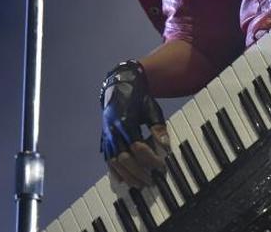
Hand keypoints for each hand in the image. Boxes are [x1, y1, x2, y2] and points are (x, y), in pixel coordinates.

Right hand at [99, 61, 169, 187]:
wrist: (120, 85)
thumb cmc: (139, 98)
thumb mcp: (152, 109)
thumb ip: (158, 128)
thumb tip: (166, 146)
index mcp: (126, 122)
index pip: (139, 148)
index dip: (151, 159)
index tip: (162, 165)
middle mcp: (114, 131)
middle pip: (124, 158)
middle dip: (138, 172)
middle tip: (151, 181)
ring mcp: (107, 136)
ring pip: (114, 162)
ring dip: (127, 175)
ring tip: (139, 184)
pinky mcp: (105, 139)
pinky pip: (107, 158)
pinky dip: (114, 171)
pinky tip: (122, 180)